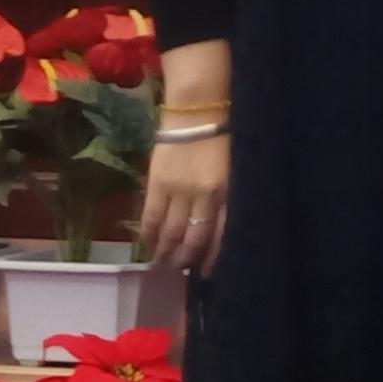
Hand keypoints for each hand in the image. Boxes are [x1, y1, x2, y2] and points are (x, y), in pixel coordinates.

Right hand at [137, 37, 235, 273]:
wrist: (197, 110)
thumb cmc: (222, 137)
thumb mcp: (235, 170)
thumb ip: (228, 197)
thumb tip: (220, 226)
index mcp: (228, 192)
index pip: (221, 234)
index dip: (213, 256)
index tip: (208, 271)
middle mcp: (205, 196)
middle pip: (194, 237)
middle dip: (187, 258)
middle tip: (182, 270)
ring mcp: (179, 191)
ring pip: (171, 231)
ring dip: (166, 251)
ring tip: (163, 263)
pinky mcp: (158, 183)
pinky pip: (150, 216)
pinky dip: (148, 234)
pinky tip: (148, 244)